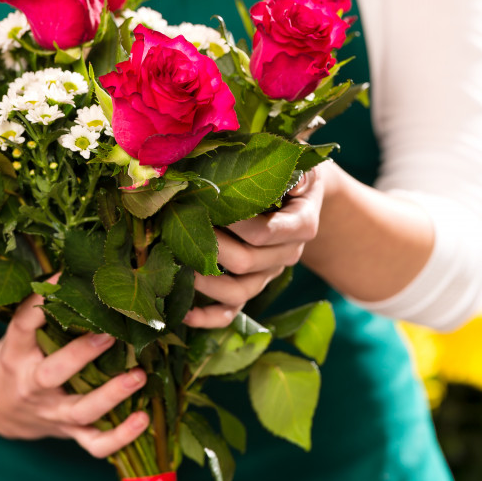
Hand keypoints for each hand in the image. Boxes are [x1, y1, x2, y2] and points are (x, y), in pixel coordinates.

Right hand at [0, 293, 149, 458]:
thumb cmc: (18, 359)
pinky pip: (95, 444)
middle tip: (110, 333)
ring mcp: (53, 413)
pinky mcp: (69, 432)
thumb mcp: (19, 334)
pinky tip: (145, 419)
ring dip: (112, 395)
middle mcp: (33, 385)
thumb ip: (42, 307)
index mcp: (16, 353)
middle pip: (54, 373)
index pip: (23, 324)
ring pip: (81, 410)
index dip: (40, 302)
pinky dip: (121, 437)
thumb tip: (76, 264)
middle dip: (82, 354)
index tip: (65, 277)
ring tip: (139, 376)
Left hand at [184, 169, 324, 326]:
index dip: (236, 223)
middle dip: (212, 248)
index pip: (266, 232)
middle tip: (183, 227)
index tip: (208, 204)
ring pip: (240, 292)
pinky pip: (233, 311)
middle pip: (248, 262)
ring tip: (180, 264)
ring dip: (207, 282)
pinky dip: (209, 317)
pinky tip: (185, 313)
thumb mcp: (295, 163)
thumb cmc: (290, 171)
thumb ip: (283, 167)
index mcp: (301, 224)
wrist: (301, 195)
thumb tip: (262, 169)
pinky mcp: (253, 285)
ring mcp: (269, 274)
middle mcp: (288, 254)